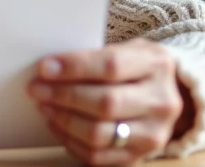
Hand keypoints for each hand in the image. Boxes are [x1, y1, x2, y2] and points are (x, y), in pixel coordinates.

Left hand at [27, 39, 190, 165]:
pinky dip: (70, 141)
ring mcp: (153, 134)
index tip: (45, 68)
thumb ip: (95, 55)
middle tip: (37, 89)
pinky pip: (98, 157)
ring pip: (99, 134)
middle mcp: (161, 102)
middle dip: (63, 96)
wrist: (167, 94)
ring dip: (63, 120)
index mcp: (157, 66)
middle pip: (105, 103)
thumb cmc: (137, 67)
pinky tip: (57, 126)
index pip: (111, 66)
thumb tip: (51, 67)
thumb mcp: (127, 49)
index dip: (74, 68)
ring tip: (45, 106)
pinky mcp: (139, 156)